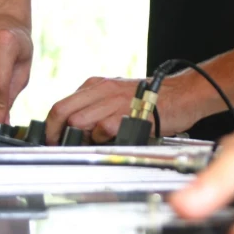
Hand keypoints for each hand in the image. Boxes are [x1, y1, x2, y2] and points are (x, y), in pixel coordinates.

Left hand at [45, 72, 204, 144]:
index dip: (51, 125)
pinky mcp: (126, 114)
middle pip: (62, 111)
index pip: (61, 104)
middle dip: (54, 133)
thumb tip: (76, 129)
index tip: (51, 139)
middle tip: (58, 148)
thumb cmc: (153, 99)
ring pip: (77, 121)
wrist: (182, 95)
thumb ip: (96, 107)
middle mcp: (101, 89)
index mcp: (97, 85)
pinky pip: (101, 130)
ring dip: (77, 138)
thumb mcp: (118, 95)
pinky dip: (100, 140)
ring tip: (86, 146)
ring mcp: (113, 101)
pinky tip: (109, 142)